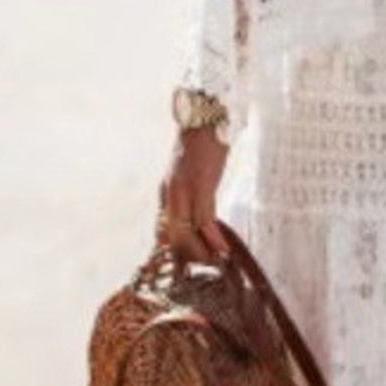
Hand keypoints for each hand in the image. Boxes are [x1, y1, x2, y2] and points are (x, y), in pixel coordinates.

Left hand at [157, 127, 230, 264]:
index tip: (188, 264)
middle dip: (188, 256)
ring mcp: (183, 191)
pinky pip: (205, 220)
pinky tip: (223, 250)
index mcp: (166, 191)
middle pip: (172, 236)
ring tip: (214, 264)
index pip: (162, 229)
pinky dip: (213, 238)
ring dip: (201, 252)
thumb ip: (189, 193)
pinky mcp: (201, 186)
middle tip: (205, 268)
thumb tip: (198, 214)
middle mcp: (170, 194)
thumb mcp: (189, 172)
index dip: (174, 250)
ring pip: (185, 232)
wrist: (204, 117)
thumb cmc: (201, 143)